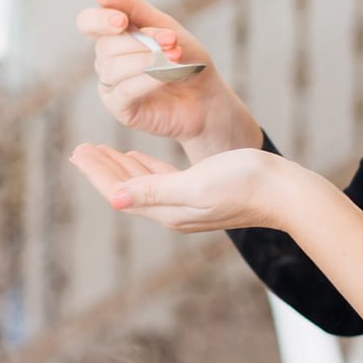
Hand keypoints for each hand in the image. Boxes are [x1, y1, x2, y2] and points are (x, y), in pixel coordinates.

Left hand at [68, 143, 310, 233]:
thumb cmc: (245, 183)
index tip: (76, 152)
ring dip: (119, 167)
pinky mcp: (201, 194)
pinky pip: (161, 181)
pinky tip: (137, 158)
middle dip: (102, 169)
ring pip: (141, 184)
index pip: (119, 193)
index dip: (97, 173)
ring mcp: (187, 204)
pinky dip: (144, 168)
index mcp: (168, 211)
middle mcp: (173, 212)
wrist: (286, 193)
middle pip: (126, 190)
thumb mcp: (195, 184)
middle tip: (79, 150)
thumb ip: (154, 191)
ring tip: (100, 152)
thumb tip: (113, 199)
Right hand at [76, 0, 253, 151]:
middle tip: (171, 40)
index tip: (123, 21)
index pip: (88, 23)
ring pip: (113, 68)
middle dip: (140, 42)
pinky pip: (124, 91)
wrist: (208, 96)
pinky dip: (146, 80)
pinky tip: (166, 77)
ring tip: (174, 58)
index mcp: (114, 36)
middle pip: (105, 45)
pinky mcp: (120, 108)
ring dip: (146, 60)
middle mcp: (107, 60)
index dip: (99, 20)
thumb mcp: (164, 25)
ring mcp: (110, 86)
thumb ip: (131, 6)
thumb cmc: (186, 59)